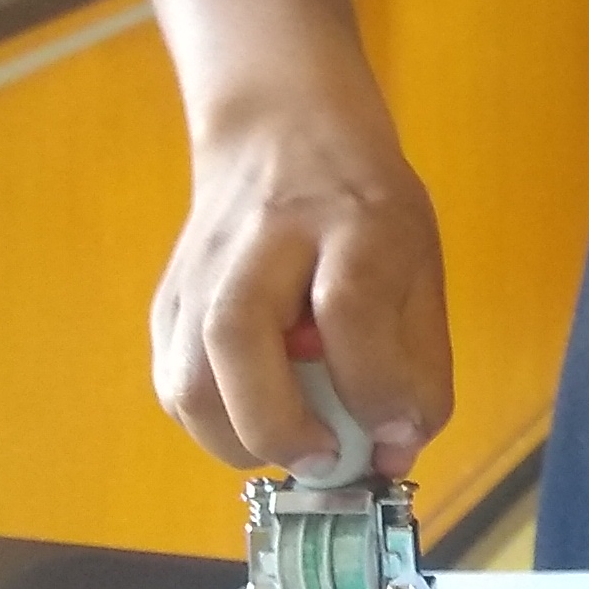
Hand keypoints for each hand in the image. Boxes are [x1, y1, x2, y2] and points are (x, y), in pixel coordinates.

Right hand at [149, 86, 450, 475]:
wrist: (278, 128)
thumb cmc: (362, 204)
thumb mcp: (419, 261)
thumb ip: (418, 361)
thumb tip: (394, 455)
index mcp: (351, 219)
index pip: (351, 308)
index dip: (374, 385)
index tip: (395, 434)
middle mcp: (264, 239)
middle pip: (238, 335)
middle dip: (279, 424)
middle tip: (326, 460)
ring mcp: (202, 269)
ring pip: (187, 372)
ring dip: (237, 439)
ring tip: (292, 449)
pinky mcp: (169, 298)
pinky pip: (174, 383)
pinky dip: (213, 424)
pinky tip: (256, 421)